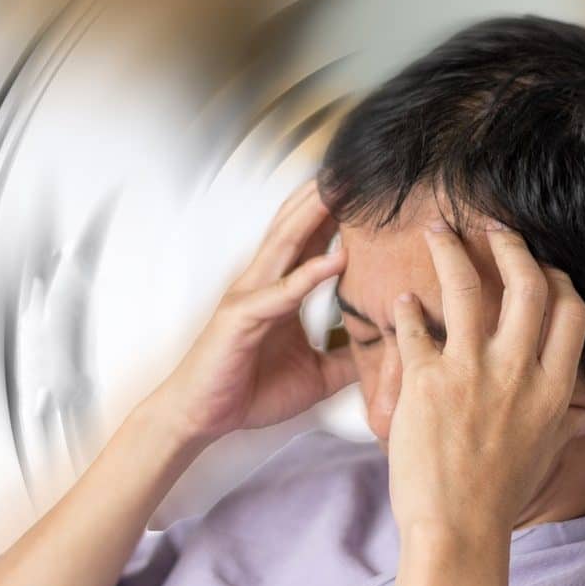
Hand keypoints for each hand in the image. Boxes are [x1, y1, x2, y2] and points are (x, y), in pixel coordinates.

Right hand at [146, 180, 357, 444]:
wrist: (199, 418)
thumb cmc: (248, 389)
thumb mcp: (316, 374)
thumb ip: (346, 357)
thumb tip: (385, 352)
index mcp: (280, 289)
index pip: (311, 238)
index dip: (336, 211)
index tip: (367, 188)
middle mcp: (264, 282)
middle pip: (296, 226)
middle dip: (325, 195)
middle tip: (358, 167)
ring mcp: (251, 296)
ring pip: (286, 245)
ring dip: (316, 215)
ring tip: (344, 189)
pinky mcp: (242, 319)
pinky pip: (282, 293)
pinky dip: (309, 275)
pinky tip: (337, 259)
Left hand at [386, 223, 584, 538]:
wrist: (457, 532)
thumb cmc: (499, 497)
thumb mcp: (544, 455)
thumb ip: (567, 424)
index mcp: (552, 386)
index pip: (571, 309)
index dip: (557, 277)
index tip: (540, 265)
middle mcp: (518, 371)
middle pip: (528, 283)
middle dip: (510, 245)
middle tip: (491, 229)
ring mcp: (472, 372)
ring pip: (466, 286)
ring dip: (449, 250)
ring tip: (436, 231)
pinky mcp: (426, 381)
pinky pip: (414, 326)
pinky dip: (405, 308)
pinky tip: (400, 301)